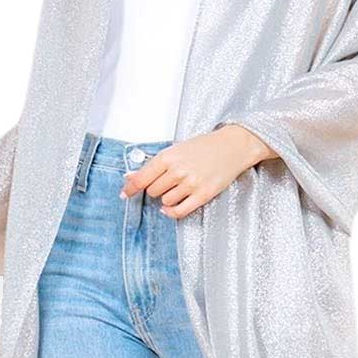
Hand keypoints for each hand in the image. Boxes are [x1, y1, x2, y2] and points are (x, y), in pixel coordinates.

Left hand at [119, 125, 277, 218]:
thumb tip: (132, 177)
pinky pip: (179, 211)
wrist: (232, 146)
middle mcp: (178, 171)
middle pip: (152, 191)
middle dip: (155, 188)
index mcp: (168, 157)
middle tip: (166, 182)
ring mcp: (190, 184)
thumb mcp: (177, 149)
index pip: (142, 178)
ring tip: (179, 187)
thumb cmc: (205, 146)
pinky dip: (171, 211)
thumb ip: (156, 164)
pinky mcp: (203, 194)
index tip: (124, 193)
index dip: (130, 187)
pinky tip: (170, 207)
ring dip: (167, 197)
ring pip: (165, 201)